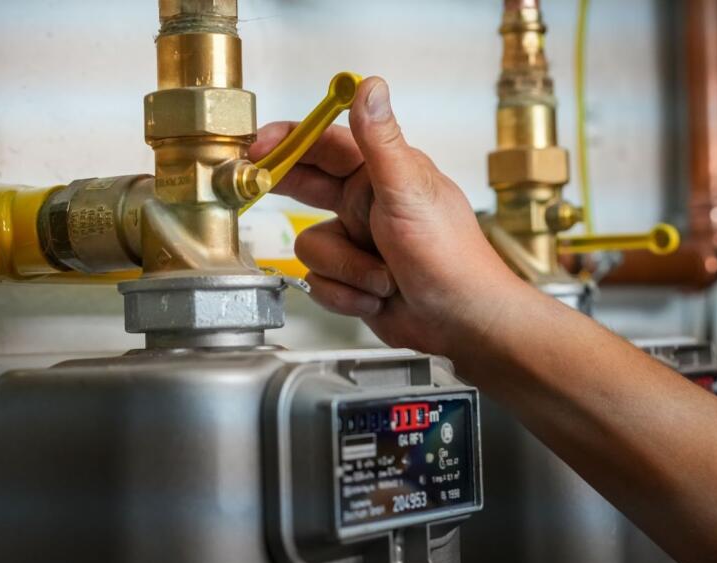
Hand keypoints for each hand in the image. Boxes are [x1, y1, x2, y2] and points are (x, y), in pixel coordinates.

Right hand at [250, 77, 522, 357]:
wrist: (461, 323)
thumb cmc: (449, 256)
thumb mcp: (409, 192)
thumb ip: (381, 142)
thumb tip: (369, 85)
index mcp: (382, 174)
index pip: (324, 144)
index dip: (286, 141)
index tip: (255, 147)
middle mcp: (366, 204)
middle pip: (305, 186)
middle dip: (286, 190)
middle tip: (255, 185)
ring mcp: (358, 243)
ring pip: (311, 246)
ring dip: (345, 269)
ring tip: (383, 277)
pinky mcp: (352, 279)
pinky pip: (320, 282)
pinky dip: (346, 295)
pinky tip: (378, 298)